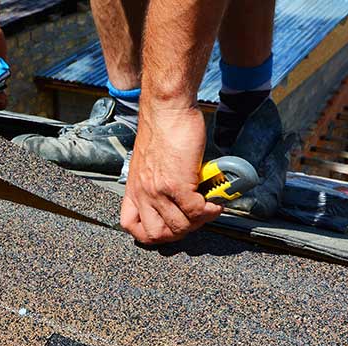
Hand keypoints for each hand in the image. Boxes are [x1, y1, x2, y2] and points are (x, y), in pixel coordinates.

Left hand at [121, 106, 222, 243]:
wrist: (167, 108)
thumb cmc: (163, 129)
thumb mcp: (149, 162)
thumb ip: (156, 183)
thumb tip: (177, 198)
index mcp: (134, 189)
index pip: (132, 227)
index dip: (151, 233)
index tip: (169, 228)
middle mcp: (143, 193)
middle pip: (158, 234)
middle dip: (180, 232)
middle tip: (195, 219)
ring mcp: (158, 191)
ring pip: (180, 226)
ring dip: (199, 221)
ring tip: (209, 208)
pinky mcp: (176, 184)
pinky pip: (195, 211)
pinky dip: (210, 210)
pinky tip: (215, 201)